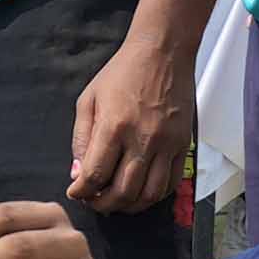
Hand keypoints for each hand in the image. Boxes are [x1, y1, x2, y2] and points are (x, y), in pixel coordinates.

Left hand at [64, 33, 193, 214]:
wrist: (163, 53)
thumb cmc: (122, 72)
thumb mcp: (89, 99)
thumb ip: (80, 138)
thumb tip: (78, 173)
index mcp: (114, 126)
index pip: (95, 175)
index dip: (81, 192)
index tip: (75, 193)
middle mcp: (143, 139)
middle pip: (122, 192)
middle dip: (102, 204)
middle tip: (93, 201)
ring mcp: (167, 144)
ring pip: (148, 195)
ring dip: (129, 206)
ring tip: (116, 201)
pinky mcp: (183, 145)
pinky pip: (170, 183)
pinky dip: (153, 196)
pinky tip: (140, 192)